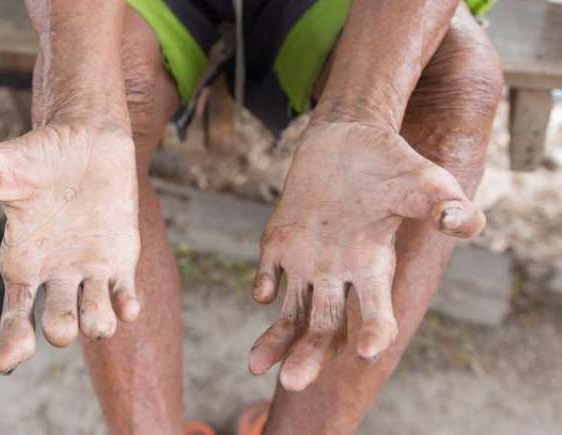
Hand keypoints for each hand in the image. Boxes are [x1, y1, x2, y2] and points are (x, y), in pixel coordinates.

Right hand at [0, 124, 140, 373]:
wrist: (87, 137)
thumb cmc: (37, 154)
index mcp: (22, 262)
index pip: (15, 315)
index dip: (11, 342)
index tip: (8, 363)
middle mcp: (55, 274)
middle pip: (57, 326)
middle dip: (59, 330)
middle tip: (61, 324)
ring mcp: (89, 270)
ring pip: (94, 319)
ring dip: (97, 325)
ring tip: (98, 318)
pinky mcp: (120, 260)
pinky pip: (124, 297)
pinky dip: (127, 308)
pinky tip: (128, 306)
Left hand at [248, 121, 484, 390]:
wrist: (345, 138)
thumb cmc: (391, 162)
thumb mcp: (423, 181)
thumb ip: (443, 204)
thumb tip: (464, 222)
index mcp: (373, 267)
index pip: (375, 313)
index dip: (373, 331)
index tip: (367, 349)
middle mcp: (339, 273)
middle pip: (323, 328)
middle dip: (309, 355)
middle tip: (293, 383)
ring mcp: (306, 261)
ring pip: (291, 312)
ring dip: (276, 341)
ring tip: (256, 367)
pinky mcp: (279, 242)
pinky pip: (267, 274)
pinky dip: (263, 284)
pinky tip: (263, 291)